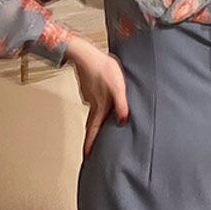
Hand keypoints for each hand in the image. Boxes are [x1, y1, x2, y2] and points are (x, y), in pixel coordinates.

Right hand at [66, 36, 129, 158]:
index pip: (93, 131)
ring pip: (94, 111)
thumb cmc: (103, 68)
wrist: (86, 54)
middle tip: (90, 147)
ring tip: (102, 124)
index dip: (90, 145)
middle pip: (92, 124)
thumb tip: (124, 120)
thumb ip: (121, 104)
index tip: (87, 156)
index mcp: (98, 107)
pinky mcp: (90, 87)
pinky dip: (98, 104)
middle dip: (91, 136)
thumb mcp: (118, 87)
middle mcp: (92, 104)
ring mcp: (89, 95)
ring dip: (97, 119)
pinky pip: (94, 99)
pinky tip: (103, 99)